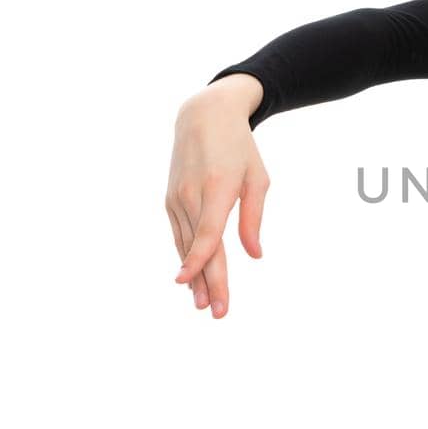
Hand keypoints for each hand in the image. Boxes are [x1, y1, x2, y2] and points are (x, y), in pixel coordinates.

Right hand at [166, 79, 269, 317]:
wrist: (203, 116)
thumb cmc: (239, 147)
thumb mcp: (257, 178)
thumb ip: (253, 218)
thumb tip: (255, 254)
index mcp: (217, 187)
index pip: (208, 233)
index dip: (201, 262)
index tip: (195, 287)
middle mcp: (192, 195)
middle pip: (198, 247)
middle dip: (207, 282)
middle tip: (217, 311)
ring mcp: (177, 199)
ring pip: (186, 245)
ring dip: (194, 277)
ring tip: (204, 304)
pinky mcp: (170, 201)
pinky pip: (179, 235)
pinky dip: (185, 257)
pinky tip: (191, 280)